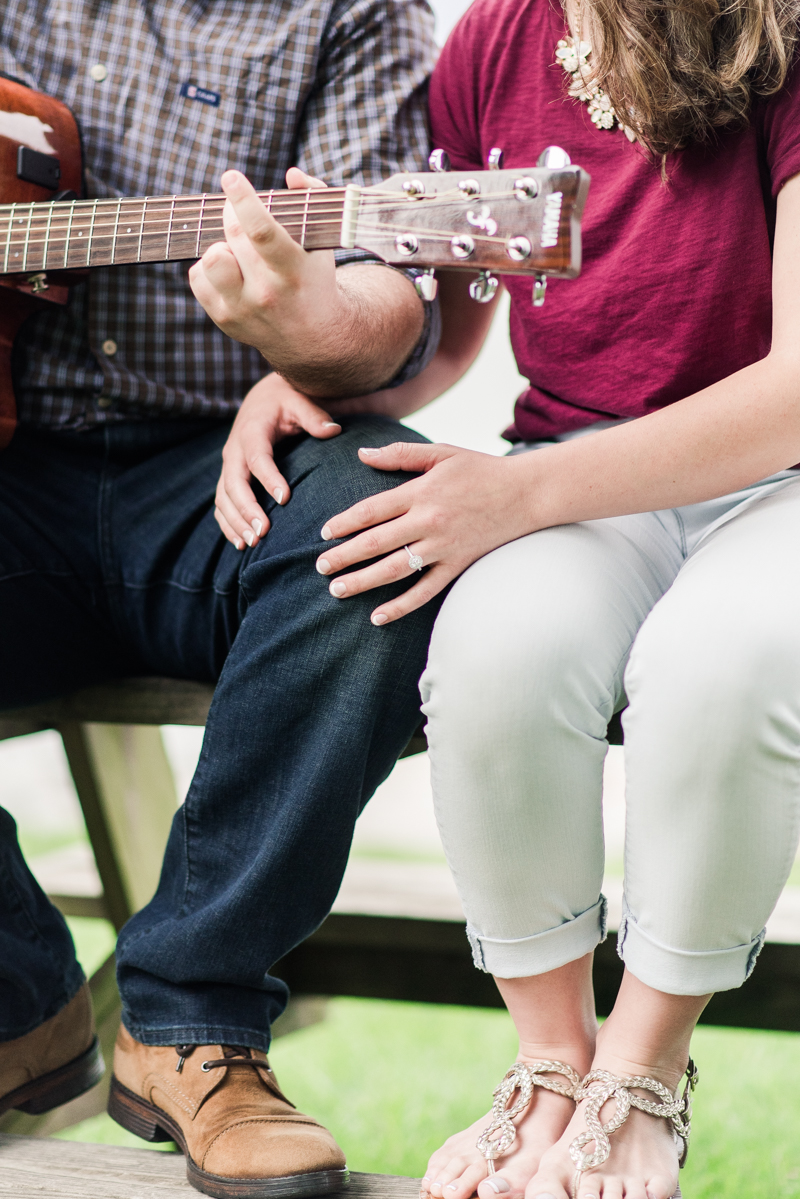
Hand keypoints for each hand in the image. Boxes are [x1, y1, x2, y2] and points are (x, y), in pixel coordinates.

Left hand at [188, 167, 339, 364]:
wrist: (312, 337)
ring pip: (212, 257)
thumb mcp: (321, 242)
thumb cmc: (313, 278)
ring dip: (221, 244)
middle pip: (235, 234)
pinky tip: (229, 270)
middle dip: (233, 211)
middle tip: (240, 210)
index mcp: (293, 271)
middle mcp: (267, 292)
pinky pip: (197, 276)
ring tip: (237, 250)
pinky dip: (208, 266)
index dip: (243, 200)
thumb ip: (312, 200)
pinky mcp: (224, 318)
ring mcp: (243, 308)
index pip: (261, 232)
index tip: (231, 177)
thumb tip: (291, 174)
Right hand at [215, 373, 341, 549]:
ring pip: (223, 498)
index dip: (269, 478)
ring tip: (252, 543)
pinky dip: (227, 524)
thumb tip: (334, 430)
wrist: (263, 399)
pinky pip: (221, 504)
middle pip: (233, 483)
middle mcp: (234, 451)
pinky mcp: (228, 478)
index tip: (285, 498)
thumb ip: (315, 416)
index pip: (257, 457)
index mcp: (252, 431)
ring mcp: (229, 467)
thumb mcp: (300, 400)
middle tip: (262, 532)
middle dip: (246, 509)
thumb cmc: (286, 401)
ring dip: (235, 522)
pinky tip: (241, 544)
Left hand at [315, 442, 537, 623]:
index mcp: (421, 492)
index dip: (344, 523)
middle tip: (320, 566)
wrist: (525, 493)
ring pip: (395, 569)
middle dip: (344, 556)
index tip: (324, 534)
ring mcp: (444, 547)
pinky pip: (425, 591)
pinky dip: (401, 606)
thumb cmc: (481, 469)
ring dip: (362, 581)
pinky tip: (377, 616)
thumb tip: (361, 453)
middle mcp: (429, 521)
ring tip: (336, 589)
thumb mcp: (441, 453)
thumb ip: (400, 454)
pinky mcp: (457, 565)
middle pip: (376, 542)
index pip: (372, 510)